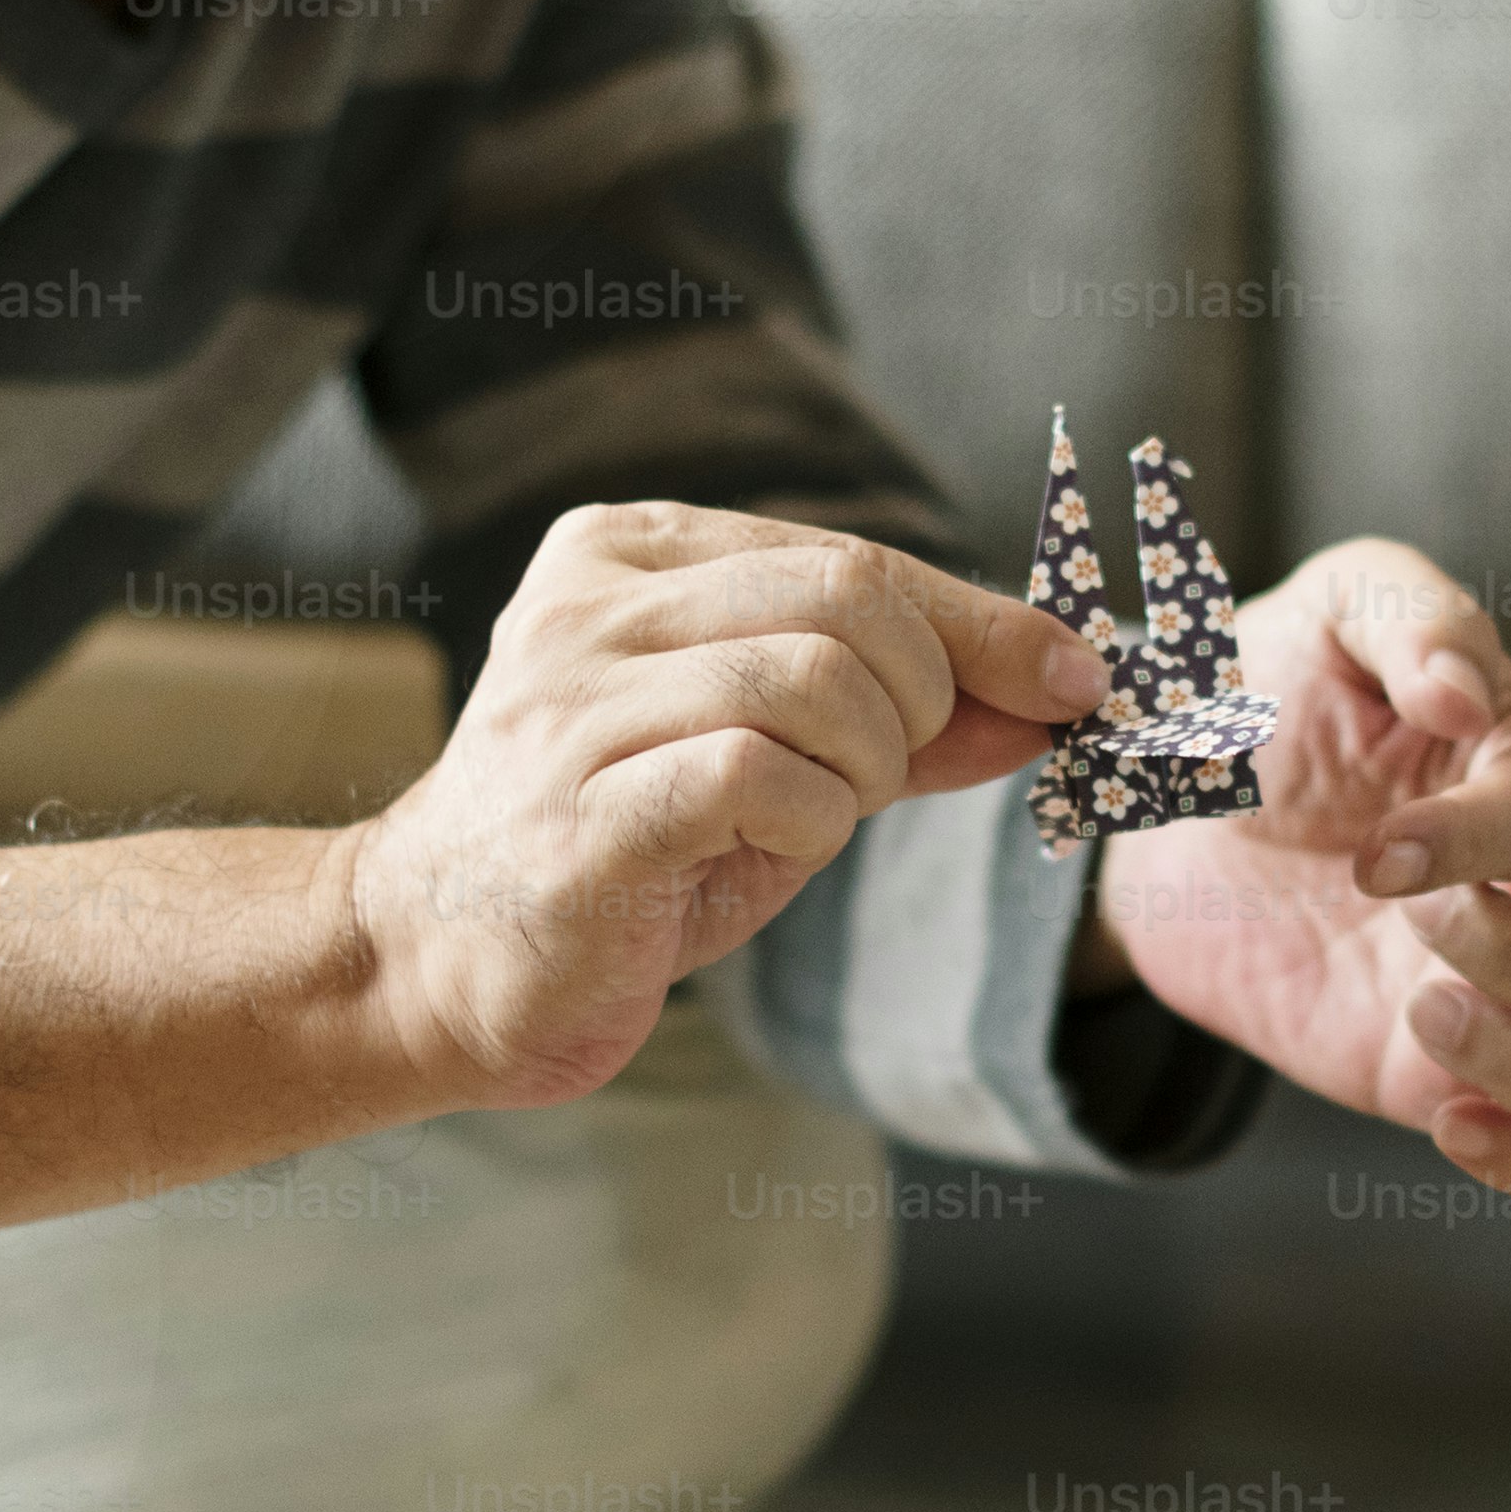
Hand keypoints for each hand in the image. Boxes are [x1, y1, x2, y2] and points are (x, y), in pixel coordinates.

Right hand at [340, 502, 1103, 1107]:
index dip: (984, 626)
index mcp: (628, 549)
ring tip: (802, 822)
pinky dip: (808, 823)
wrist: (437, 962)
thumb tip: (1056, 688)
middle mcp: (589, 603)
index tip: (1073, 682)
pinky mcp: (579, 809)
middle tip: (870, 783)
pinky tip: (761, 851)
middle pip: (852, 600)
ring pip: (816, 681)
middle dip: (915, 706)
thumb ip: (901, 712)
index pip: (855, 557)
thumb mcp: (774, 755)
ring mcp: (572, 702)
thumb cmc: (623, 851)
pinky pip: (759, 775)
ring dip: (859, 775)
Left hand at [1087, 539, 1510, 1198]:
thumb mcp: (1326, 614)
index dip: (1481, 838)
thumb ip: (1409, 615)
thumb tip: (1464, 692)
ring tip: (1424, 1018)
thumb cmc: (1270, 693)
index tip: (1371, 851)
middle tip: (1408, 927)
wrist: (1169, 819)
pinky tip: (1445, 1118)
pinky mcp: (1457, 1076)